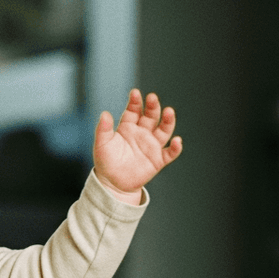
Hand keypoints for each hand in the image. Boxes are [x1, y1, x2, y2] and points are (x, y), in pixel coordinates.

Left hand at [93, 89, 182, 203]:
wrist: (112, 184)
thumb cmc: (106, 163)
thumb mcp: (101, 144)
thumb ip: (103, 129)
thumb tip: (104, 113)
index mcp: (128, 127)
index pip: (134, 111)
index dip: (135, 102)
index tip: (135, 93)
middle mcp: (142, 133)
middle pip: (151, 116)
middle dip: (153, 107)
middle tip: (152, 98)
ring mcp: (152, 146)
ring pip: (164, 130)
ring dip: (168, 121)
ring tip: (169, 112)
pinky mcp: (158, 160)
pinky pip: (170, 153)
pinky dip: (176, 148)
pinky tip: (177, 141)